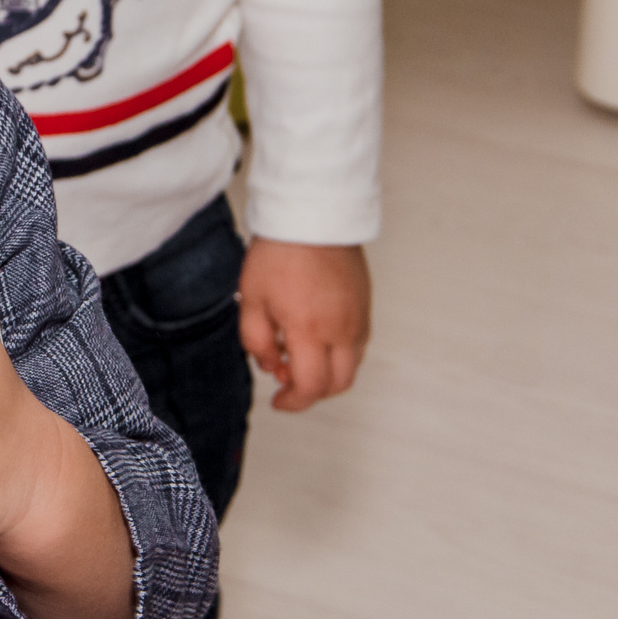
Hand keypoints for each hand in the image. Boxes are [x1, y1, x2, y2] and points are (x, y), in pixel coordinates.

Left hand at [238, 239, 370, 411]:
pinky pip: (358, 343)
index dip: (293, 402)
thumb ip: (257, 341)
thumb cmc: (280, 253)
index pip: (311, 387)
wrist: (312, 216)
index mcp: (310, 330)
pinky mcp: (365, 305)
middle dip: (312, 392)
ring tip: (296, 350)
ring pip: (351, 365)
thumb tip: (270, 366)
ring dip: (326, 372)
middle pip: (338, 384)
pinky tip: (314, 334)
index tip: (278, 400)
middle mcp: (342, 329)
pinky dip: (338, 353)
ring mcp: (358, 318)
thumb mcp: (251, 299)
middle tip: (286, 379)